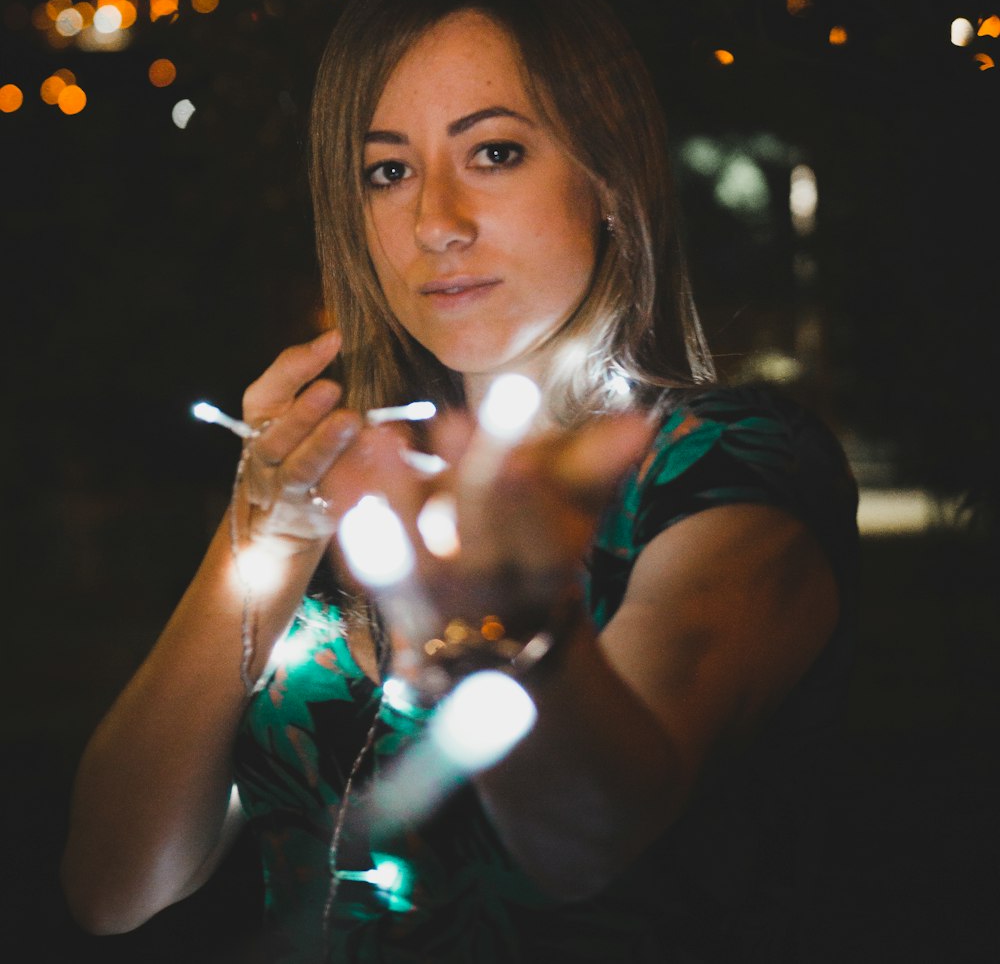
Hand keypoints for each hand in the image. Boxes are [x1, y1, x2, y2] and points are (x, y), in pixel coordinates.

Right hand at [237, 330, 362, 553]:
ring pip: (302, 471)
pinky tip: (373, 459)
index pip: (266, 395)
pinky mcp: (316, 517)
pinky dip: (352, 479)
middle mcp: (266, 461)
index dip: (296, 368)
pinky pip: (332, 500)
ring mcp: (289, 494)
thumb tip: (334, 336)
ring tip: (352, 423)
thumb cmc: (290, 447)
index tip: (333, 341)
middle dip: (303, 415)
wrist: (279, 522)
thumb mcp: (281, 409)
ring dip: (326, 446)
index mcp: (258, 425)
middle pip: (278, 440)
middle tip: (333, 389)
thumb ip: (299, 371)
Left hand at [342, 406, 656, 649]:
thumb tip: (642, 423)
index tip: (523, 455)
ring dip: (393, 500)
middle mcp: (493, 607)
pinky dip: (351, 524)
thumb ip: (602, 470)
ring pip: (413, 565)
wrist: (515, 657)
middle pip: (478, 548)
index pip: (541, 543)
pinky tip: (336, 472)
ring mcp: (441, 617)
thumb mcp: (580, 518)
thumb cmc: (548, 558)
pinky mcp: (397, 614)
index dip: (529, 500)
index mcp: (546, 582)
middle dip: (469, 483)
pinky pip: (368, 571)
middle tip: (448, 417)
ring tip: (377, 434)